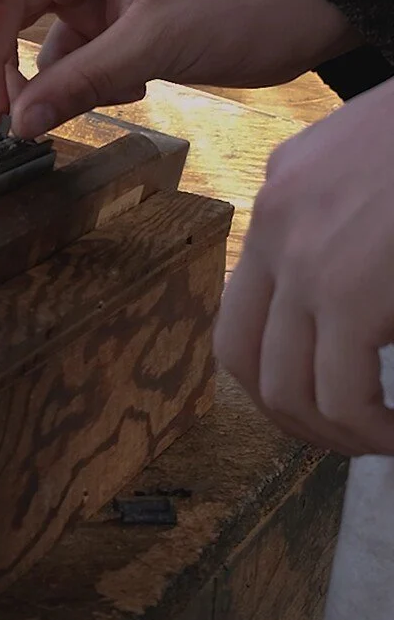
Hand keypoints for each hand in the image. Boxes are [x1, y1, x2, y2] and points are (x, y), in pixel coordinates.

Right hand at [0, 0, 357, 137]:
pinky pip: (63, 53)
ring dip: (31, 79)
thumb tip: (18, 122)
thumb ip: (81, 81)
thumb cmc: (246, 4)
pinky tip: (122, 91)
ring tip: (42, 119)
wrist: (307, 15)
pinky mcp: (104, 15)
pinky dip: (75, 82)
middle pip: (8, 0)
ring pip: (29, 31)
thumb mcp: (157, 44)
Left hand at [215, 78, 393, 455]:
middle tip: (357, 438)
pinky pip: (342, 395)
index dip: (280, 369)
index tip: (334, 400)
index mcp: (287, 194)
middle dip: (294, 416)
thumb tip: (365, 314)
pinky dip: (374, 431)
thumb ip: (353, 234)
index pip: (246, 303)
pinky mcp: (353, 289)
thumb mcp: (380, 178)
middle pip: (241, 355)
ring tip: (386, 440)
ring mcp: (309, 257)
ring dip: (338, 434)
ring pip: (285, 388)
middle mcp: (279, 224)